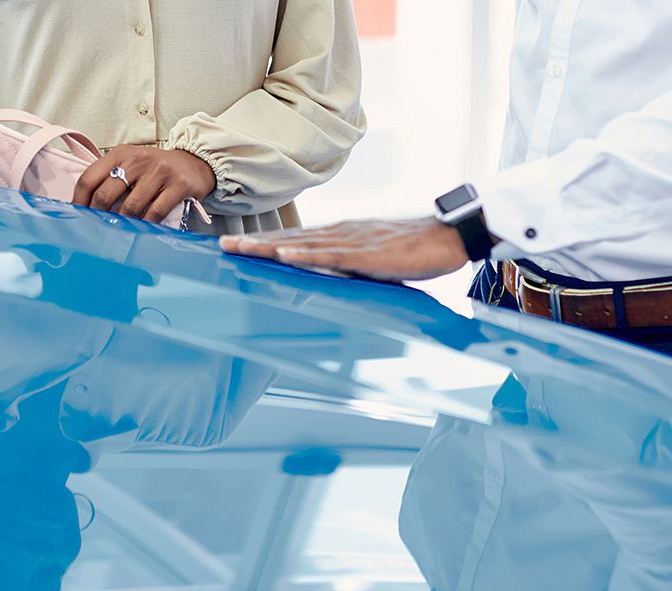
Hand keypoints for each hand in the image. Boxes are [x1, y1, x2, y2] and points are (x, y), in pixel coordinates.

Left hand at [72, 146, 216, 223]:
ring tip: (121, 230)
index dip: (79, 200)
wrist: (193, 163)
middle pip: (106, 194)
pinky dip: (146, 224)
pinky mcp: (178, 185)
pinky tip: (143, 229)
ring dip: (123, 223)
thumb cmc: (155, 169)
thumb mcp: (130, 163)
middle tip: (97, 228)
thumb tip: (85, 206)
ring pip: (131, 206)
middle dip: (98, 215)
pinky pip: (155, 212)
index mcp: (120, 154)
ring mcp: (159, 172)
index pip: (90, 178)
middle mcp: (137, 160)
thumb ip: (110, 178)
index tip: (78, 215)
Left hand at [219, 218, 469, 281]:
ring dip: (270, 246)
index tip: (236, 245)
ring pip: (303, 244)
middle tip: (222, 246)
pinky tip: (284, 254)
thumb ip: (351, 265)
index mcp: (343, 234)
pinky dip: (306, 255)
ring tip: (241, 249)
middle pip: (291, 238)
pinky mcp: (369, 255)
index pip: (296, 238)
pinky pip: (332, 256)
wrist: (450, 236)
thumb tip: (329, 277)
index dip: (265, 241)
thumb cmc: (416, 249)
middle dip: (255, 242)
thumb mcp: (375, 258)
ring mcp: (354, 242)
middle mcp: (342, 233)